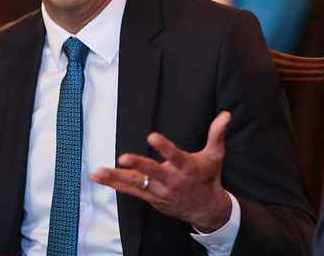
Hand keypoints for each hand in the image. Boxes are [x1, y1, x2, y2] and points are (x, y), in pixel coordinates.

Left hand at [91, 111, 232, 232]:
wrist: (206, 208)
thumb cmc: (209, 177)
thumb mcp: (215, 155)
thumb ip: (217, 134)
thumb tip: (225, 114)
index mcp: (187, 167)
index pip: (175, 156)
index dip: (164, 147)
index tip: (152, 137)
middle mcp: (172, 180)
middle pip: (153, 172)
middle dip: (138, 165)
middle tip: (123, 158)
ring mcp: (160, 191)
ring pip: (137, 183)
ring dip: (116, 178)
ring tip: (98, 172)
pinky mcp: (151, 198)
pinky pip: (131, 191)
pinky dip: (115, 184)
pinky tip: (100, 178)